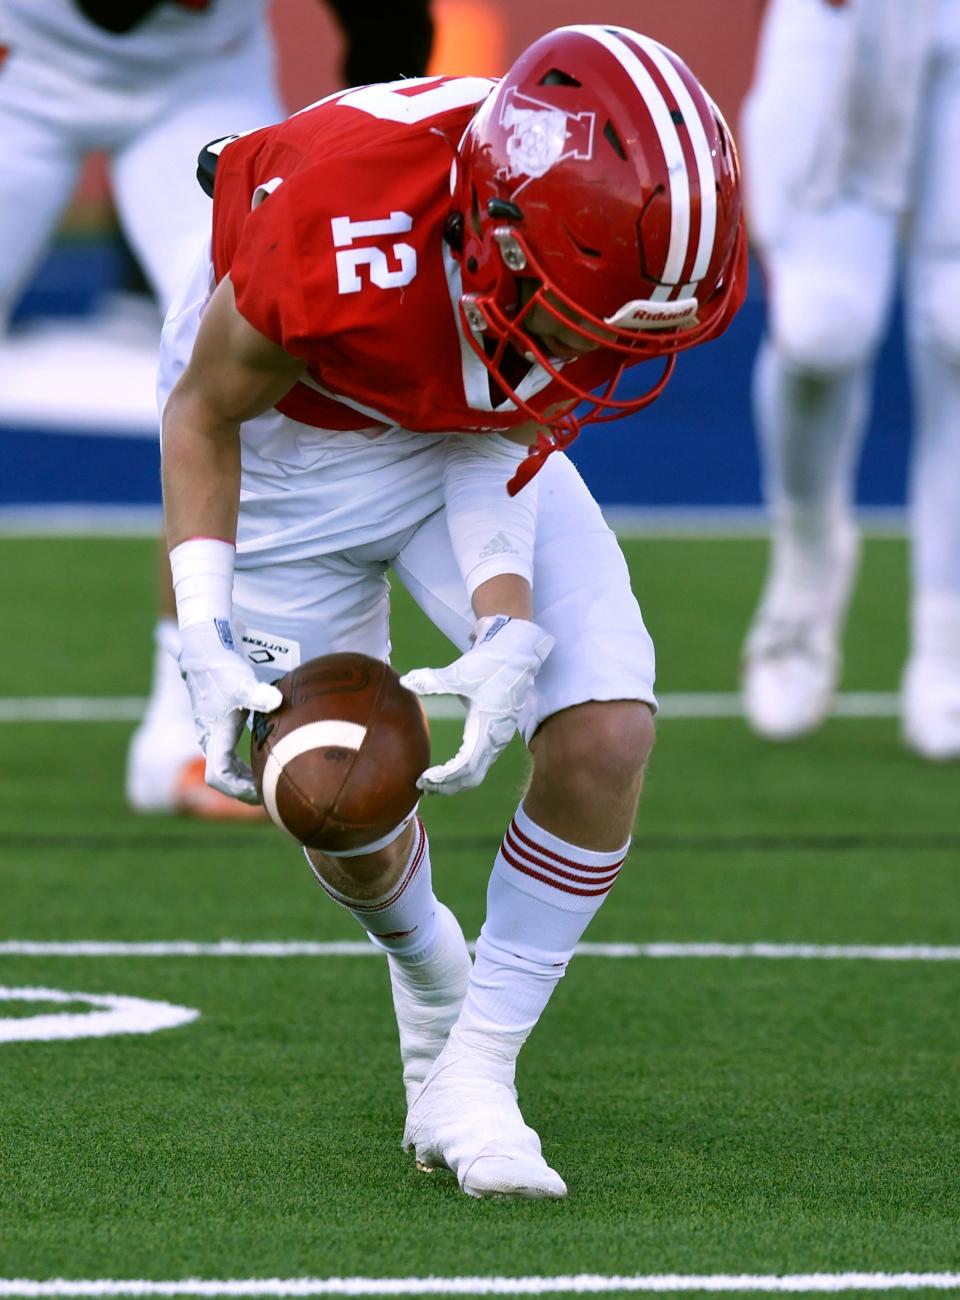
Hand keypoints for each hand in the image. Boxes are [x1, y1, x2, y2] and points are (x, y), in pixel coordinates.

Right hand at [178, 619, 282, 802]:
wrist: (206, 649)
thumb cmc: (222, 667)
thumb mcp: (242, 682)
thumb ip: (258, 695)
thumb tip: (276, 701)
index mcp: (214, 735)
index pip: (219, 776)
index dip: (238, 790)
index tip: (260, 792)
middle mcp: (209, 738)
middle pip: (222, 777)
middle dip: (243, 789)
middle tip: (269, 795)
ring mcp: (211, 732)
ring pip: (223, 766)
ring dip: (243, 778)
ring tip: (266, 783)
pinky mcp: (216, 724)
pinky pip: (226, 755)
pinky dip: (241, 765)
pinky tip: (259, 763)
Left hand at [400, 615, 553, 794]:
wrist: (519, 653)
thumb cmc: (493, 663)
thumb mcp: (462, 672)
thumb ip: (434, 680)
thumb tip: (406, 681)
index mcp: (488, 729)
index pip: (466, 766)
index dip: (445, 777)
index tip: (424, 778)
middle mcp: (496, 739)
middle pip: (472, 777)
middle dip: (447, 786)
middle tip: (421, 785)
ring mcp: (498, 738)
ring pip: (477, 772)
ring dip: (454, 781)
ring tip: (429, 781)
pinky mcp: (496, 733)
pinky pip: (480, 762)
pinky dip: (462, 771)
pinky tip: (446, 769)